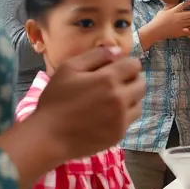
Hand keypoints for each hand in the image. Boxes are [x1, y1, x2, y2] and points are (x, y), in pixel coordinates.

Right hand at [33, 46, 144, 160]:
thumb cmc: (55, 100)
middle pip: (141, 83)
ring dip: (130, 98)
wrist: (48, 137)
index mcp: (109, 79)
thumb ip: (96, 55)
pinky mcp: (119, 134)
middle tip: (115, 84)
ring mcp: (121, 118)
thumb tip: (118, 51)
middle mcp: (120, 98)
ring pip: (139, 102)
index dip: (126, 64)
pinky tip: (108, 115)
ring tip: (112, 100)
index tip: (115, 69)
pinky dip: (124, 114)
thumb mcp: (68, 69)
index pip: (134, 64)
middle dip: (131, 80)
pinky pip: (131, 119)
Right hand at [144, 0, 189, 42]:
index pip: (184, 5)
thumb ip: (168, 7)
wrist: (154, 31)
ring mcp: (180, 24)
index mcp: (174, 11)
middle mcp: (178, 17)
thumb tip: (172, 3)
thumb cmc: (156, 21)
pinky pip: (189, 31)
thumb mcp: (162, 11)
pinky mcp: (180, 32)